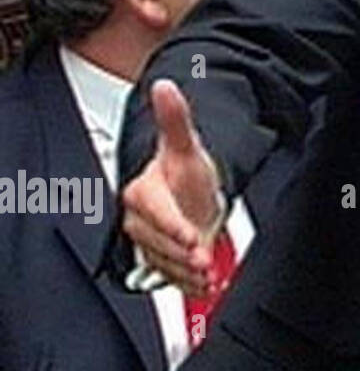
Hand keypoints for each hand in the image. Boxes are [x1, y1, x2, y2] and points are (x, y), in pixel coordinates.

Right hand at [120, 80, 222, 296]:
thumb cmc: (186, 173)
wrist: (192, 194)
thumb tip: (165, 86)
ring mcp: (149, 243)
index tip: (193, 236)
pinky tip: (204, 284)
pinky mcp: (160, 261)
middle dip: (181, 253)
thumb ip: (175, 118)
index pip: (152, 211)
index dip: (171, 225)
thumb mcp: (186, 146)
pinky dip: (186, 283)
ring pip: (163, 262)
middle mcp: (140, 221)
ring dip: (185, 271)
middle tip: (205, 259)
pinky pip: (168, 276)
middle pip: (157, 242)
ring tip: (208, 274)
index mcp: (142, 192)